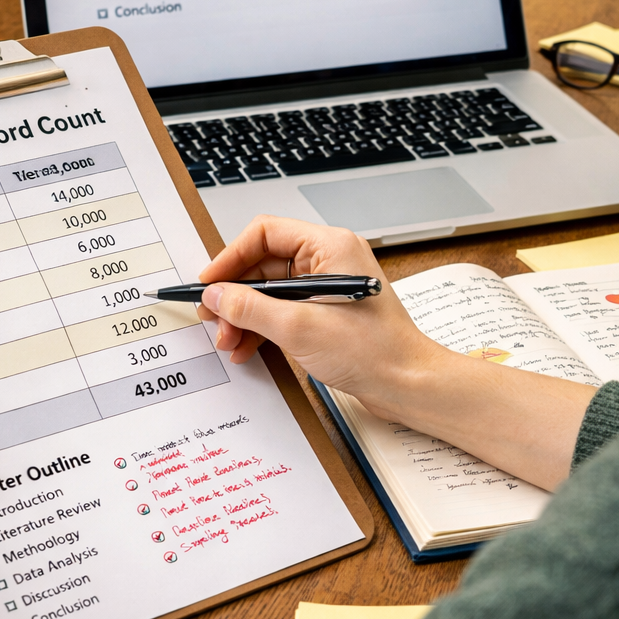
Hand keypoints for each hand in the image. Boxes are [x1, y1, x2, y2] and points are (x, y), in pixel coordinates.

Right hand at [197, 215, 446, 420]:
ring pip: (269, 290)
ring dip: (245, 315)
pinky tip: (246, 347)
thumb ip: (250, 309)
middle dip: (236, 294)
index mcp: (329, 246)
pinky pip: (282, 309)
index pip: (265, 233)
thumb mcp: (299, 328)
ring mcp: (326, 286)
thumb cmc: (375, 352)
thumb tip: (217, 295)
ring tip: (229, 339)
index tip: (210, 282)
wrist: (408, 385)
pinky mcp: (325, 311)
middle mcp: (328, 260)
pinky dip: (261, 326)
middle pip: (263, 263)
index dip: (231, 256)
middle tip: (213, 316)